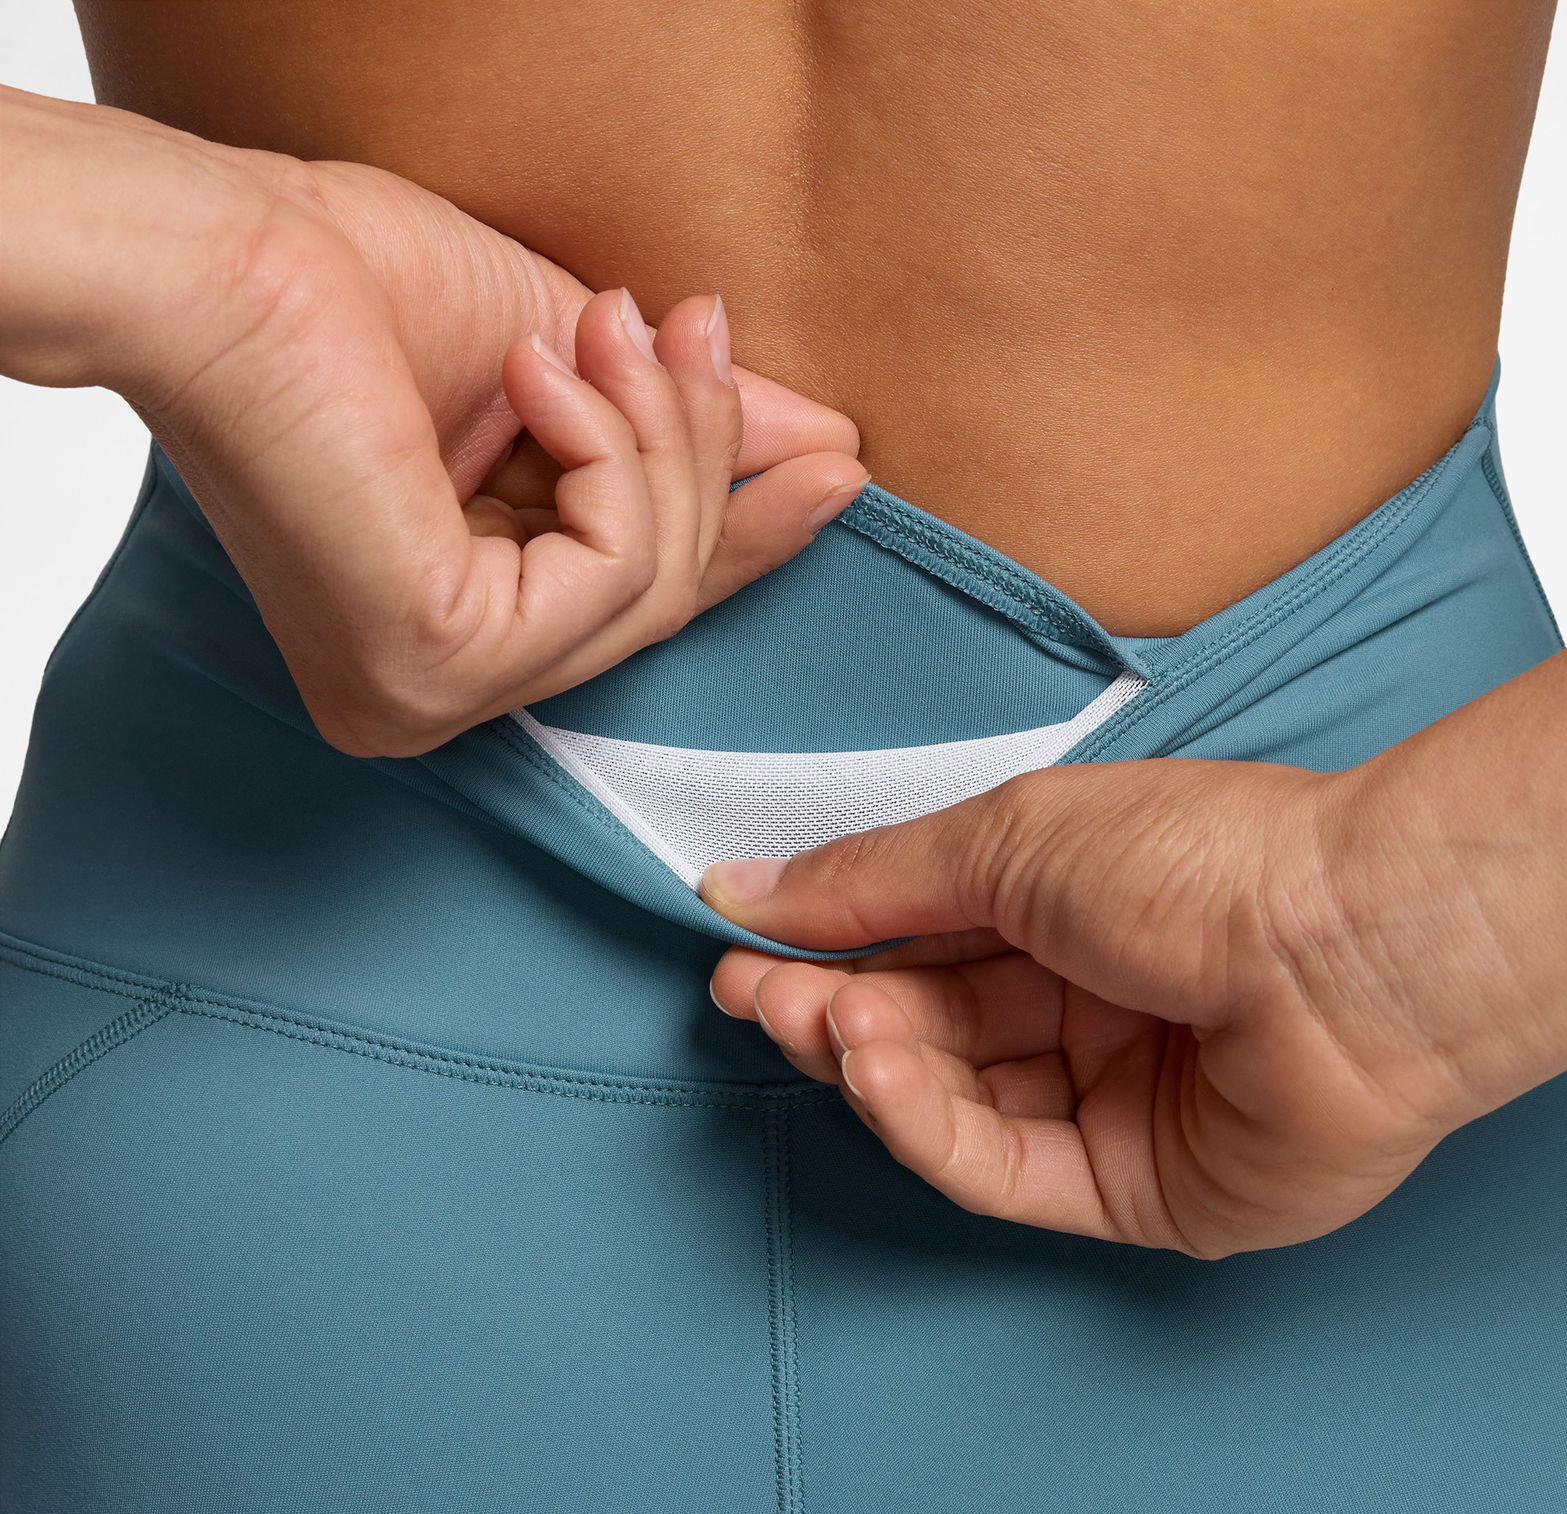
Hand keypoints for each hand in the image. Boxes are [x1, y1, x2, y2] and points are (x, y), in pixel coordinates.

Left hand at [0, 87, 865, 755]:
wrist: (219, 252)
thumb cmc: (351, 290)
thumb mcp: (571, 371)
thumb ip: (683, 433)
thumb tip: (827, 452)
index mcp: (442, 630)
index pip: (625, 598)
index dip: (737, 532)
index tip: (834, 462)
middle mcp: (428, 689)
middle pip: (655, 601)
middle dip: (704, 457)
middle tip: (704, 326)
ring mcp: (427, 695)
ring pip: (647, 590)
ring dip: (657, 434)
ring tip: (606, 325)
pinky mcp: (436, 663)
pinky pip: (612, 570)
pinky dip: (606, 450)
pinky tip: (539, 372)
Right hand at [704, 694, 1566, 1256]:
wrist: (1351, 946)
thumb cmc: (1196, 859)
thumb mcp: (1008, 839)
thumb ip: (871, 878)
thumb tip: (739, 886)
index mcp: (1061, 912)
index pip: (914, 943)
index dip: (823, 949)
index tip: (739, 948)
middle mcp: (1081, 1007)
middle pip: (923, 1029)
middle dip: (830, 1010)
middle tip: (757, 993)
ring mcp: (1107, 1102)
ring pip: (952, 1103)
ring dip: (872, 1064)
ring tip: (820, 1020)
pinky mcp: (1132, 1189)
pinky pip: (1002, 1169)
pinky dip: (928, 1126)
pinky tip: (880, 1073)